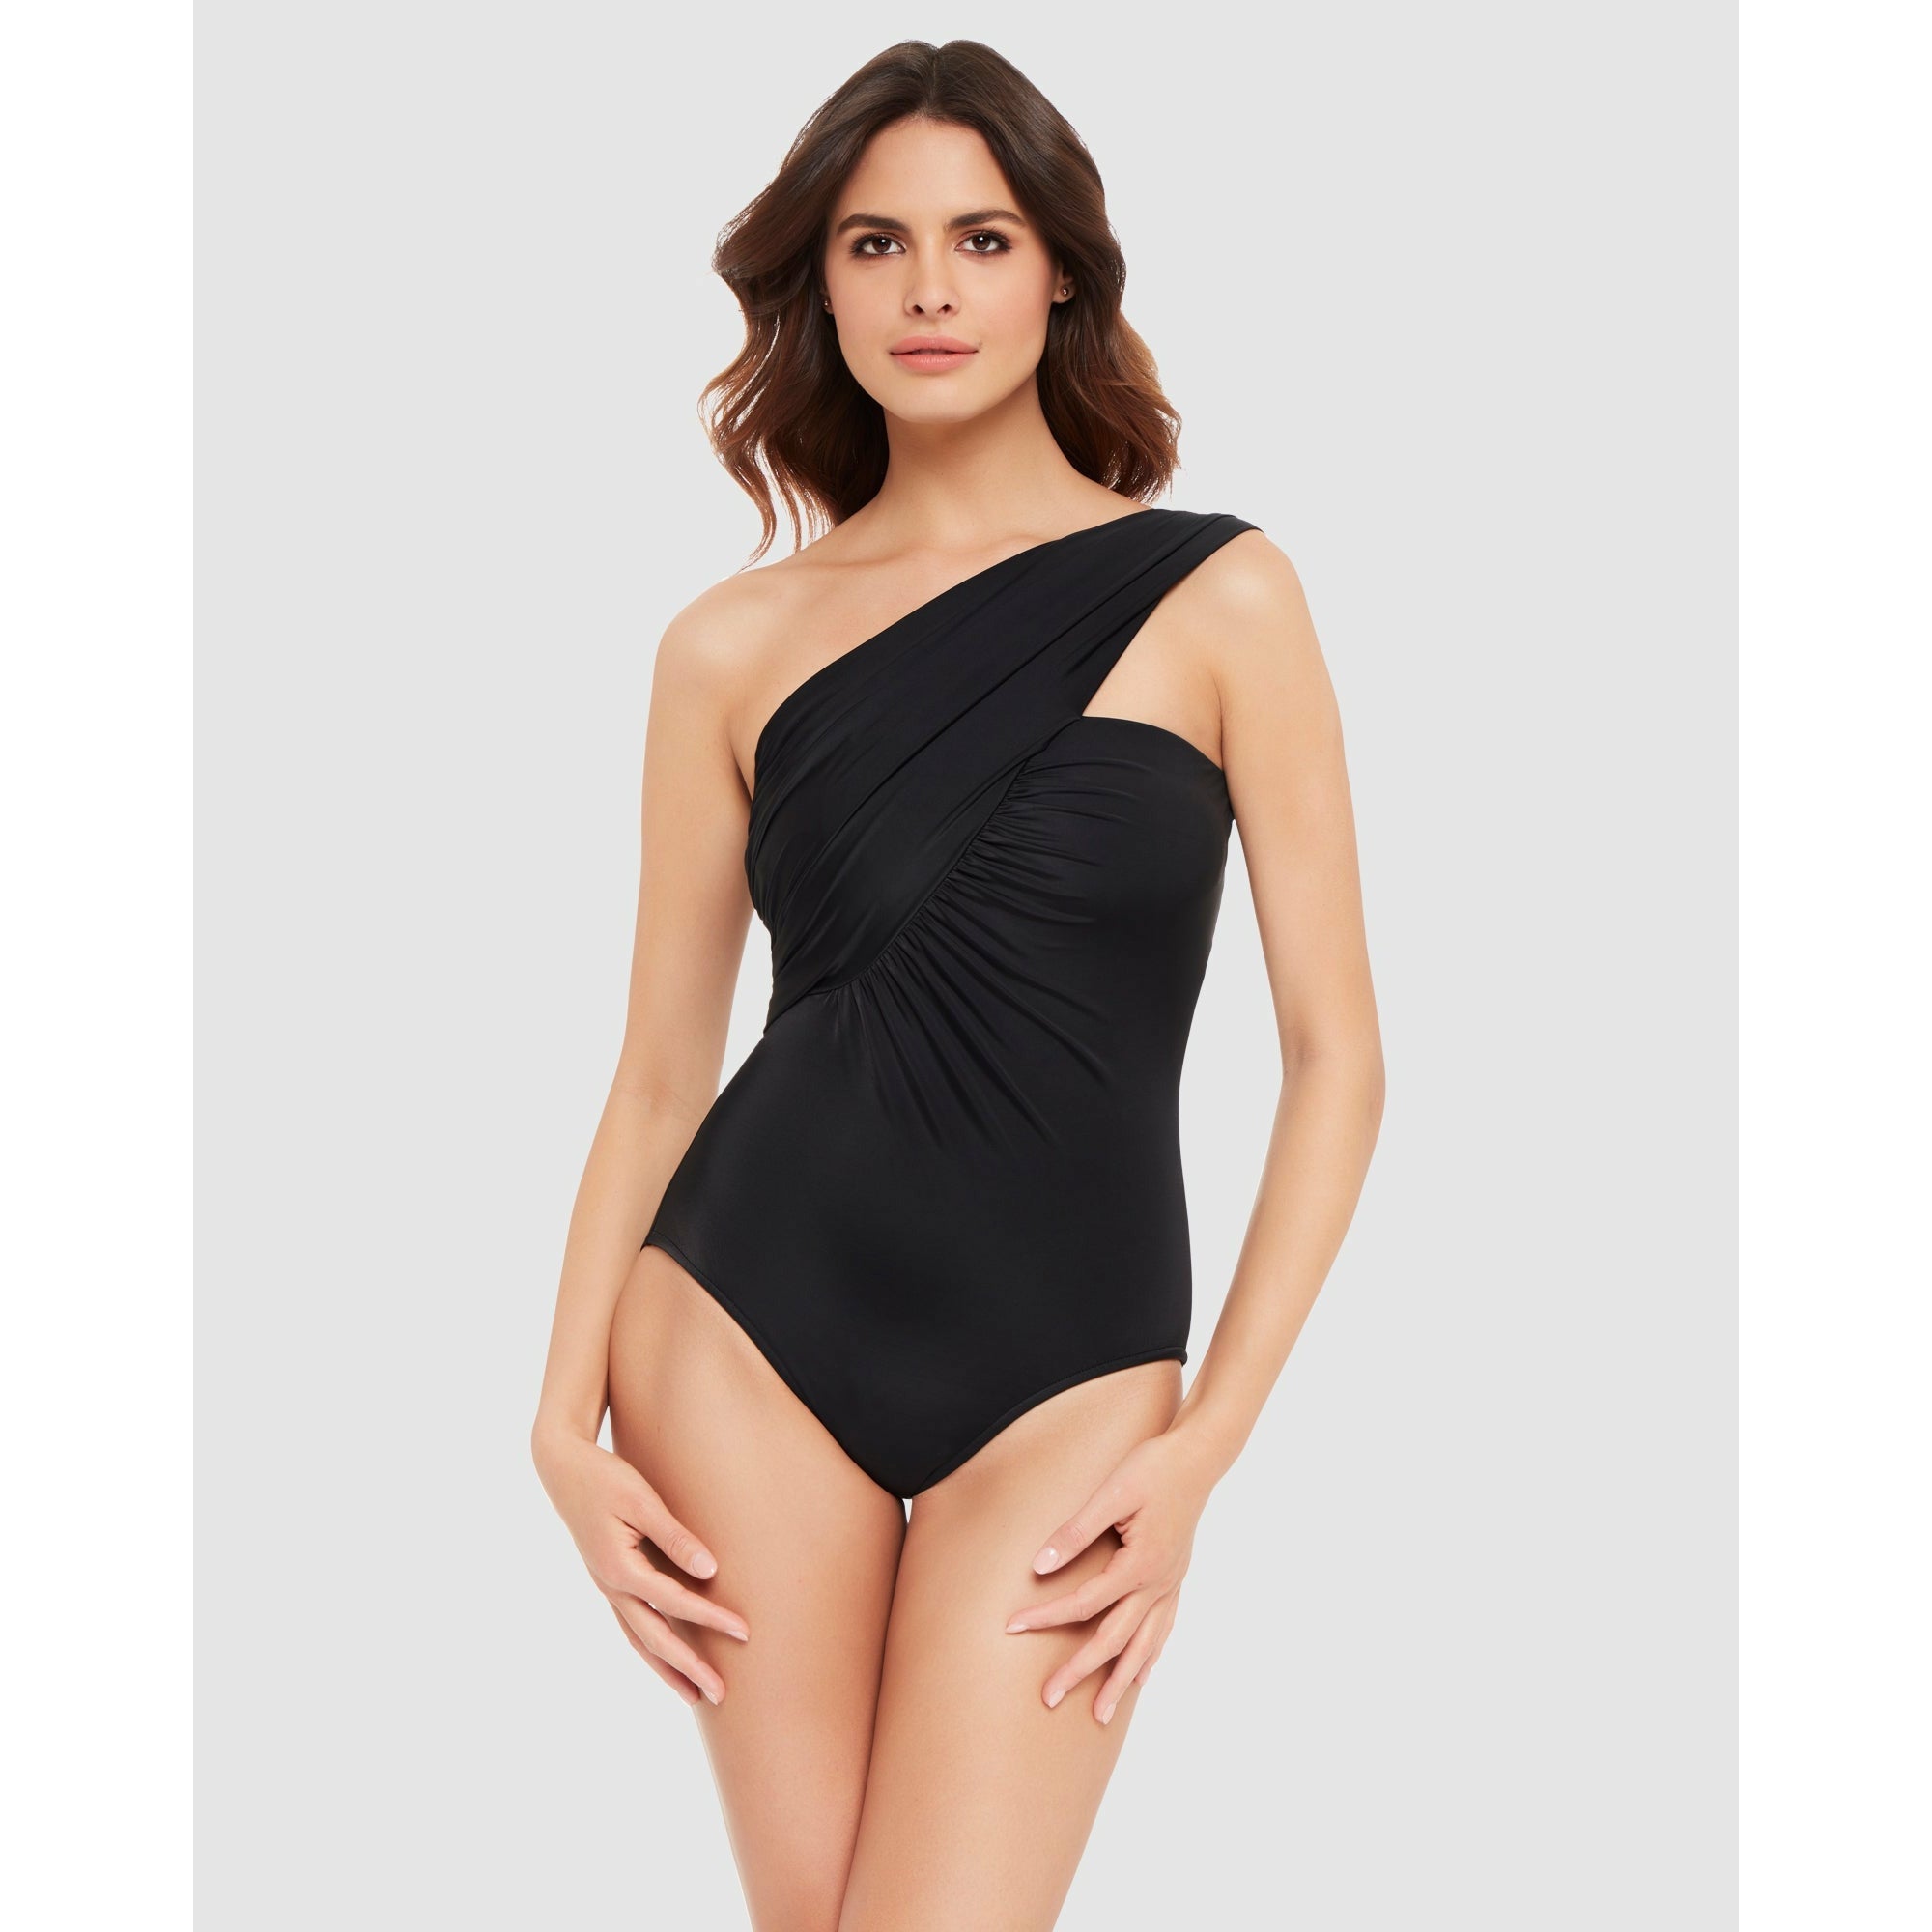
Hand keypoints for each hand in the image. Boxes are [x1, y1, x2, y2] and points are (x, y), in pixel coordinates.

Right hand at [532, 1423, 748, 1706]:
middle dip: (688, 1668)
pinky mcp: (609, 1580)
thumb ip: (675, 1538)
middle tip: (721, 1695)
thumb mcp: (642, 1501)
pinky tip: (664, 1658)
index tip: (744, 1632)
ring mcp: (607, 1587)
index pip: (675, 1603)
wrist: (563, 1468)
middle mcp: (611, 1587)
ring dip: (667, 1669)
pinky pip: (631, 1625)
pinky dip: (650, 1648)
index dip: (711, 1618)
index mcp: (620, 1569)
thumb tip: (709, 1572)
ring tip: (693, 1696)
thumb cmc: (606, 1478)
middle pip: (655, 1638)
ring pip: (639, 1640)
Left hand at [1003, 1428, 1216, 1724]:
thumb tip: (1040, 1565)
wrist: (1200, 1456)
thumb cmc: (1154, 1467)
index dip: (1045, 1617)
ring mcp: (1170, 1585)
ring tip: (1102, 1713)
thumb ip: (1076, 1531)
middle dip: (1080, 1672)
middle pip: (1112, 1640)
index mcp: (1138, 1566)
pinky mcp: (1176, 1578)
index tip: (1011, 1627)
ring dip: (1120, 1681)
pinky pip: (1162, 1629)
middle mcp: (1157, 1584)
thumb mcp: (1112, 1492)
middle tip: (1049, 1699)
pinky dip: (1149, 1656)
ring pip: (1143, 1646)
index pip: (1082, 1604)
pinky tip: (1141, 1674)